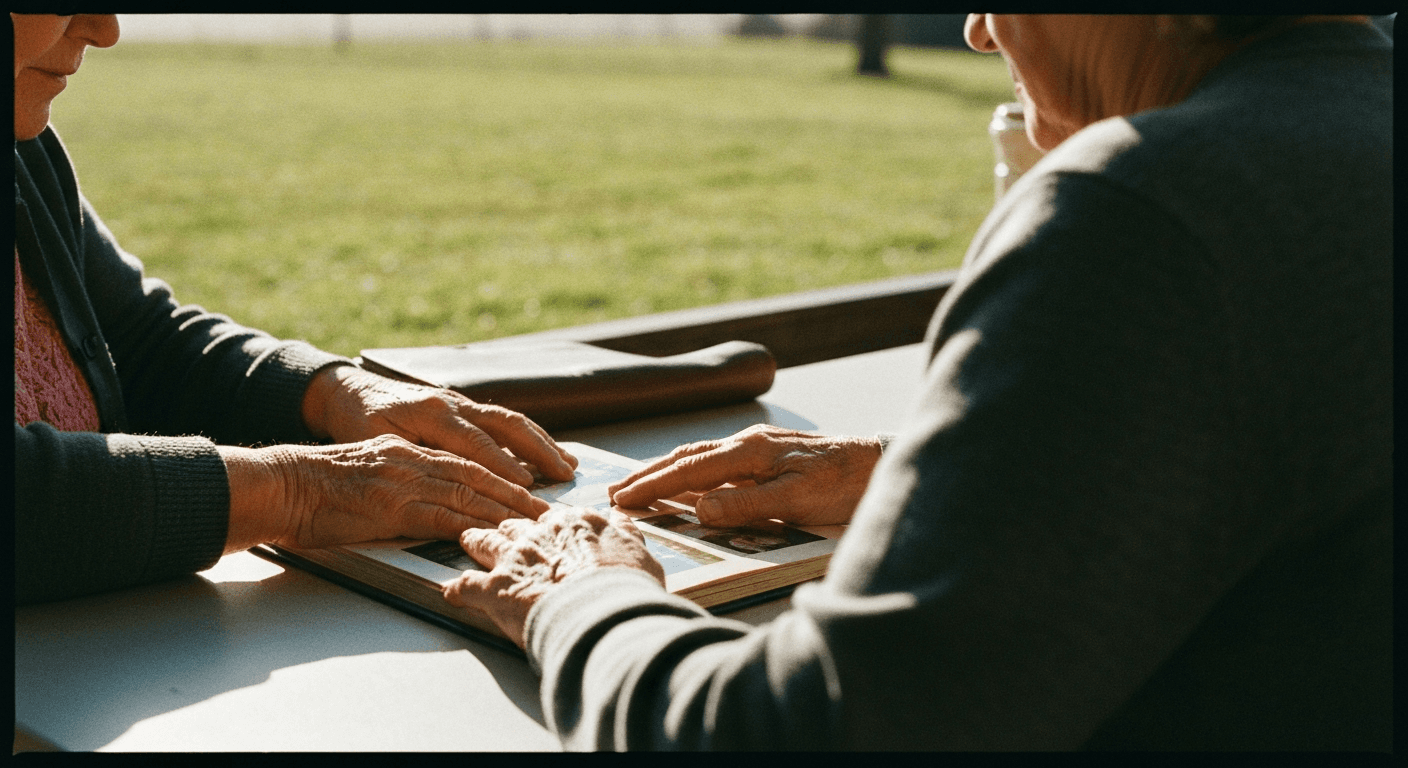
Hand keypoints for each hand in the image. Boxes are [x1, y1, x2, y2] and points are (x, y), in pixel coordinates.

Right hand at [221, 434, 550, 552]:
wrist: (282, 485)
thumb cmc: (319, 485)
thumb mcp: (371, 469)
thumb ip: (405, 479)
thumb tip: (433, 499)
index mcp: (410, 450)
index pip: (469, 459)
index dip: (505, 472)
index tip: (533, 485)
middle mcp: (414, 459)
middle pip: (480, 473)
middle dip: (519, 490)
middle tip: (550, 506)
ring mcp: (406, 482)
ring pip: (469, 493)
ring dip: (507, 509)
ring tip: (535, 522)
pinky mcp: (394, 507)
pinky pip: (442, 516)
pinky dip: (472, 524)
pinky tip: (494, 533)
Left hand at [302, 364, 576, 485]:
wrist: (348, 391)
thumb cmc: (357, 423)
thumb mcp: (374, 442)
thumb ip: (413, 458)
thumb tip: (449, 482)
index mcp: (431, 412)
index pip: (477, 442)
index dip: (504, 466)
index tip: (528, 487)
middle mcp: (452, 403)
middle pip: (506, 424)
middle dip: (539, 450)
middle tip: (565, 474)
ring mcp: (460, 402)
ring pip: (511, 420)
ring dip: (542, 442)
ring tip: (568, 464)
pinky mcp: (463, 406)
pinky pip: (502, 420)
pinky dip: (528, 436)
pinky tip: (545, 451)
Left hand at [442, 507, 664, 646]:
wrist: (603, 614)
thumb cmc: (625, 588)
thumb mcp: (638, 552)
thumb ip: (624, 533)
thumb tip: (619, 518)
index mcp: (574, 524)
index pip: (553, 518)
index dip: (547, 525)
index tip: (544, 529)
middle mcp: (539, 534)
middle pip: (515, 524)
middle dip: (508, 528)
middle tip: (502, 530)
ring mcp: (513, 559)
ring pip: (485, 541)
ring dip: (475, 541)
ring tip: (467, 539)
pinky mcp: (494, 589)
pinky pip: (466, 587)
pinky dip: (459, 590)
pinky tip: (453, 592)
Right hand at [608, 425, 881, 526]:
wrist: (881, 464)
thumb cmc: (845, 484)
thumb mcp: (798, 499)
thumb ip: (749, 504)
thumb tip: (700, 508)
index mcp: (752, 451)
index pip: (691, 469)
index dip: (654, 485)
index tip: (623, 500)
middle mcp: (750, 443)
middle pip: (688, 457)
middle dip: (649, 475)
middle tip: (615, 494)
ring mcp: (759, 447)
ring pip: (701, 457)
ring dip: (667, 472)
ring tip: (639, 487)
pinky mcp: (769, 456)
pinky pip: (719, 463)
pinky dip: (692, 473)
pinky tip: (687, 486)